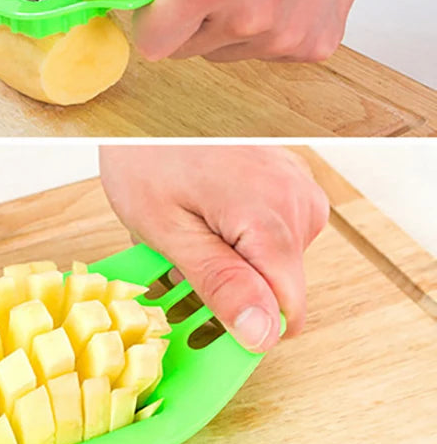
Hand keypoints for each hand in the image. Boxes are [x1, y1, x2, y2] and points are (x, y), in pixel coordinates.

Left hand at [77, 0, 436, 64]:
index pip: (152, 44)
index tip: (160, 1)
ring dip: (224, 27)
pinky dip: (262, 30)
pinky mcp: (310, 47)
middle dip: (185, 21)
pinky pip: (263, 53)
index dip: (150, 22)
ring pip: (223, 53)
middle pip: (185, 51)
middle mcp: (248, 19)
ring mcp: (282, 38)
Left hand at [99, 146, 328, 351]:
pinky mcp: (286, 181)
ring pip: (273, 261)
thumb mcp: (168, 230)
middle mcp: (298, 202)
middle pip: (277, 286)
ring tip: (185, 229)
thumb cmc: (145, 156)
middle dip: (227, 285)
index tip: (197, 310)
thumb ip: (220, 283)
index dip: (238, 322)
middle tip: (177, 256)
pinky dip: (235, 236)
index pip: (285, 312)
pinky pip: (270, 232)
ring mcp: (296, 188)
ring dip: (228, 260)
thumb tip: (261, 334)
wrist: (147, 108)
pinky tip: (202, 215)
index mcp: (273, 218)